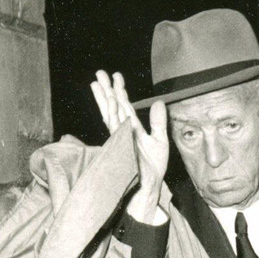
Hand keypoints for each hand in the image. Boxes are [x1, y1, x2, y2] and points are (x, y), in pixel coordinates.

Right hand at [90, 70, 168, 217]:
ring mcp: (121, 137)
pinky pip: (116, 128)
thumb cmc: (153, 167)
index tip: (116, 76)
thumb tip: (159, 102)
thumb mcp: (160, 140)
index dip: (120, 90)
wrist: (149, 185)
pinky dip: (114, 114)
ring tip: (98, 82)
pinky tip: (112, 102)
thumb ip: (158, 121)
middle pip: (112, 106)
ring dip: (105, 98)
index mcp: (132, 127)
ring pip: (110, 113)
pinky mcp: (122, 145)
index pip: (124, 105)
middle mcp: (123, 130)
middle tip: (99, 72)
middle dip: (106, 89)